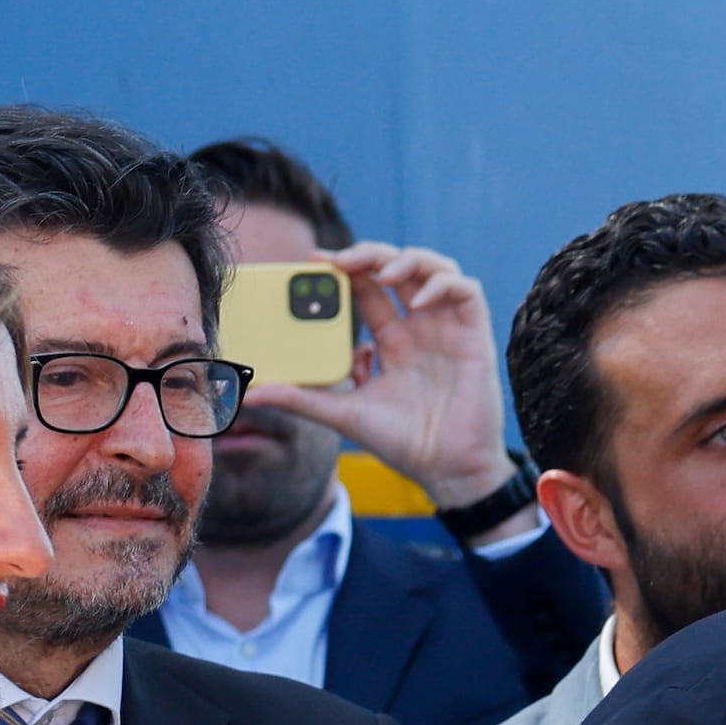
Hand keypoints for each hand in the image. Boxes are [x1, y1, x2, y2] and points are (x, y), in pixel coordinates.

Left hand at [246, 244, 512, 506]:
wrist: (447, 469)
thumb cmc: (402, 443)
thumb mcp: (342, 414)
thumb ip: (301, 398)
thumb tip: (250, 395)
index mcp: (391, 341)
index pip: (367, 289)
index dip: (344, 269)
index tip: (313, 261)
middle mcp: (419, 328)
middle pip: (398, 269)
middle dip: (369, 255)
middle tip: (340, 260)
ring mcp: (447, 328)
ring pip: (434, 269)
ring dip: (407, 260)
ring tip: (381, 272)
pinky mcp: (475, 335)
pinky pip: (467, 291)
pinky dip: (443, 284)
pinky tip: (419, 301)